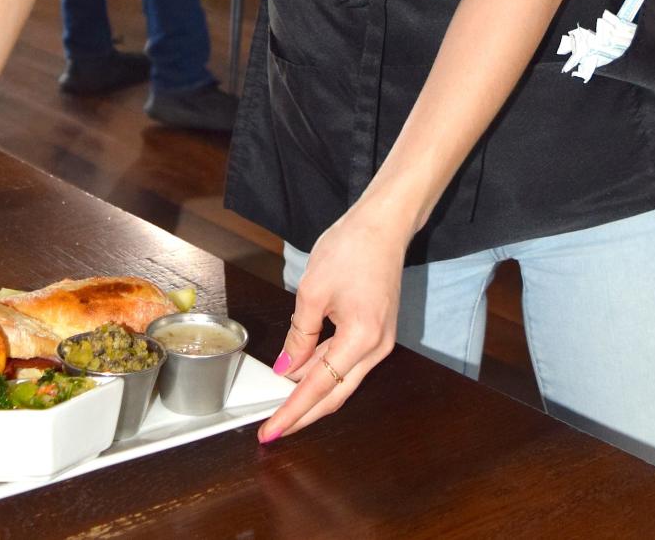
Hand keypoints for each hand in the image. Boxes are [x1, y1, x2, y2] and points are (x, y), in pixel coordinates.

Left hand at [257, 205, 405, 442]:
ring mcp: (381, 341)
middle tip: (274, 428)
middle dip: (304, 413)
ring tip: (281, 402)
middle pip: (336, 394)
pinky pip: (348, 361)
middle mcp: (377, 348)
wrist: (384, 224)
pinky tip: (302, 372)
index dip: (292, 412)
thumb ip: (299, 334)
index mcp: (361, 339)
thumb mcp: (313, 291)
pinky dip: (324, 370)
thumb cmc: (351, 248)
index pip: (320, 388)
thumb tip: (287, 366)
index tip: (271, 431)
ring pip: (342, 379)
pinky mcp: (378, 332)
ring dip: (312, 391)